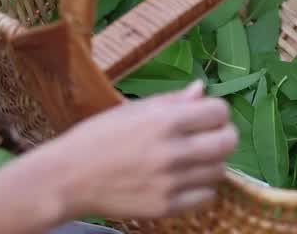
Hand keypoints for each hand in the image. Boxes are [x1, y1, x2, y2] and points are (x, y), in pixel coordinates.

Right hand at [45, 81, 237, 220]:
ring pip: (219, 171)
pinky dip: (202, 188)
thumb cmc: (98, 137)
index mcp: (165, 121)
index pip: (219, 112)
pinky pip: (206, 197)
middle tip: (209, 137)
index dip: (216, 112)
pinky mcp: (166, 207)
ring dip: (211, 163)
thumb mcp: (133, 110)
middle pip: (227, 142)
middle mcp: (172, 151)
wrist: (69, 178)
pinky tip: (185, 180)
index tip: (207, 116)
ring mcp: (171, 183)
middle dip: (223, 135)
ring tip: (193, 159)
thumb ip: (172, 101)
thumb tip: (202, 89)